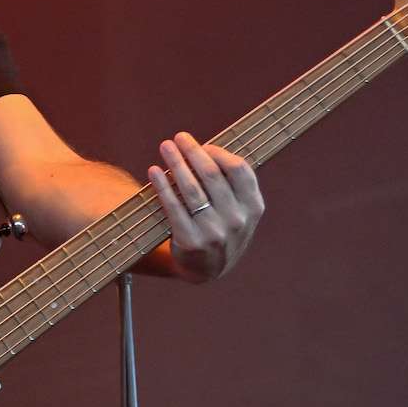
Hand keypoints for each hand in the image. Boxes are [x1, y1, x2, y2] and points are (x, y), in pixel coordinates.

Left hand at [148, 132, 263, 281]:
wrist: (206, 268)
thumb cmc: (221, 228)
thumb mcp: (239, 211)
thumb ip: (232, 186)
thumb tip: (206, 148)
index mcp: (253, 207)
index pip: (239, 169)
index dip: (219, 153)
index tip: (202, 145)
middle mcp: (237, 220)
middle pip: (212, 175)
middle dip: (193, 151)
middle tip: (178, 138)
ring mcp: (214, 232)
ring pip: (191, 188)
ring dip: (176, 162)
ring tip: (165, 147)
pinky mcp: (190, 242)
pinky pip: (173, 207)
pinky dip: (162, 186)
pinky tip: (154, 172)